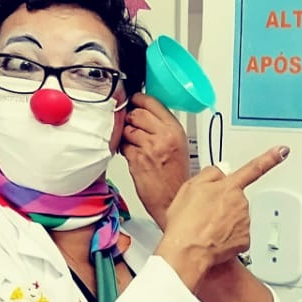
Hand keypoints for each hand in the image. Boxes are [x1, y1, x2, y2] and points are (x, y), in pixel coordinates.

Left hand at [120, 92, 189, 226]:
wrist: (173, 201)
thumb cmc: (176, 178)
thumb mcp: (178, 147)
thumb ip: (163, 128)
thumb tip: (145, 114)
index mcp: (175, 131)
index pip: (152, 102)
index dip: (139, 100)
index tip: (134, 100)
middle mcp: (163, 137)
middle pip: (137, 113)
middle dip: (130, 118)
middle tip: (131, 125)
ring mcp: (149, 148)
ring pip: (127, 128)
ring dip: (126, 134)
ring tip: (134, 144)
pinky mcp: (137, 159)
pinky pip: (123, 145)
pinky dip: (124, 148)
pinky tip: (132, 155)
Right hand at [157, 146, 288, 290]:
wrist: (187, 250)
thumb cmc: (185, 221)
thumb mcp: (189, 187)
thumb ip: (210, 174)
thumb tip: (221, 171)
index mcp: (229, 187)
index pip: (253, 168)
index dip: (269, 158)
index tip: (283, 151)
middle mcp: (241, 203)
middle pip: (236, 199)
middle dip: (224, 204)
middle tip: (204, 214)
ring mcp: (245, 222)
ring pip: (237, 218)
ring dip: (224, 222)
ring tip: (206, 228)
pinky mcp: (245, 240)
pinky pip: (237, 235)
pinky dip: (227, 238)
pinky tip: (214, 239)